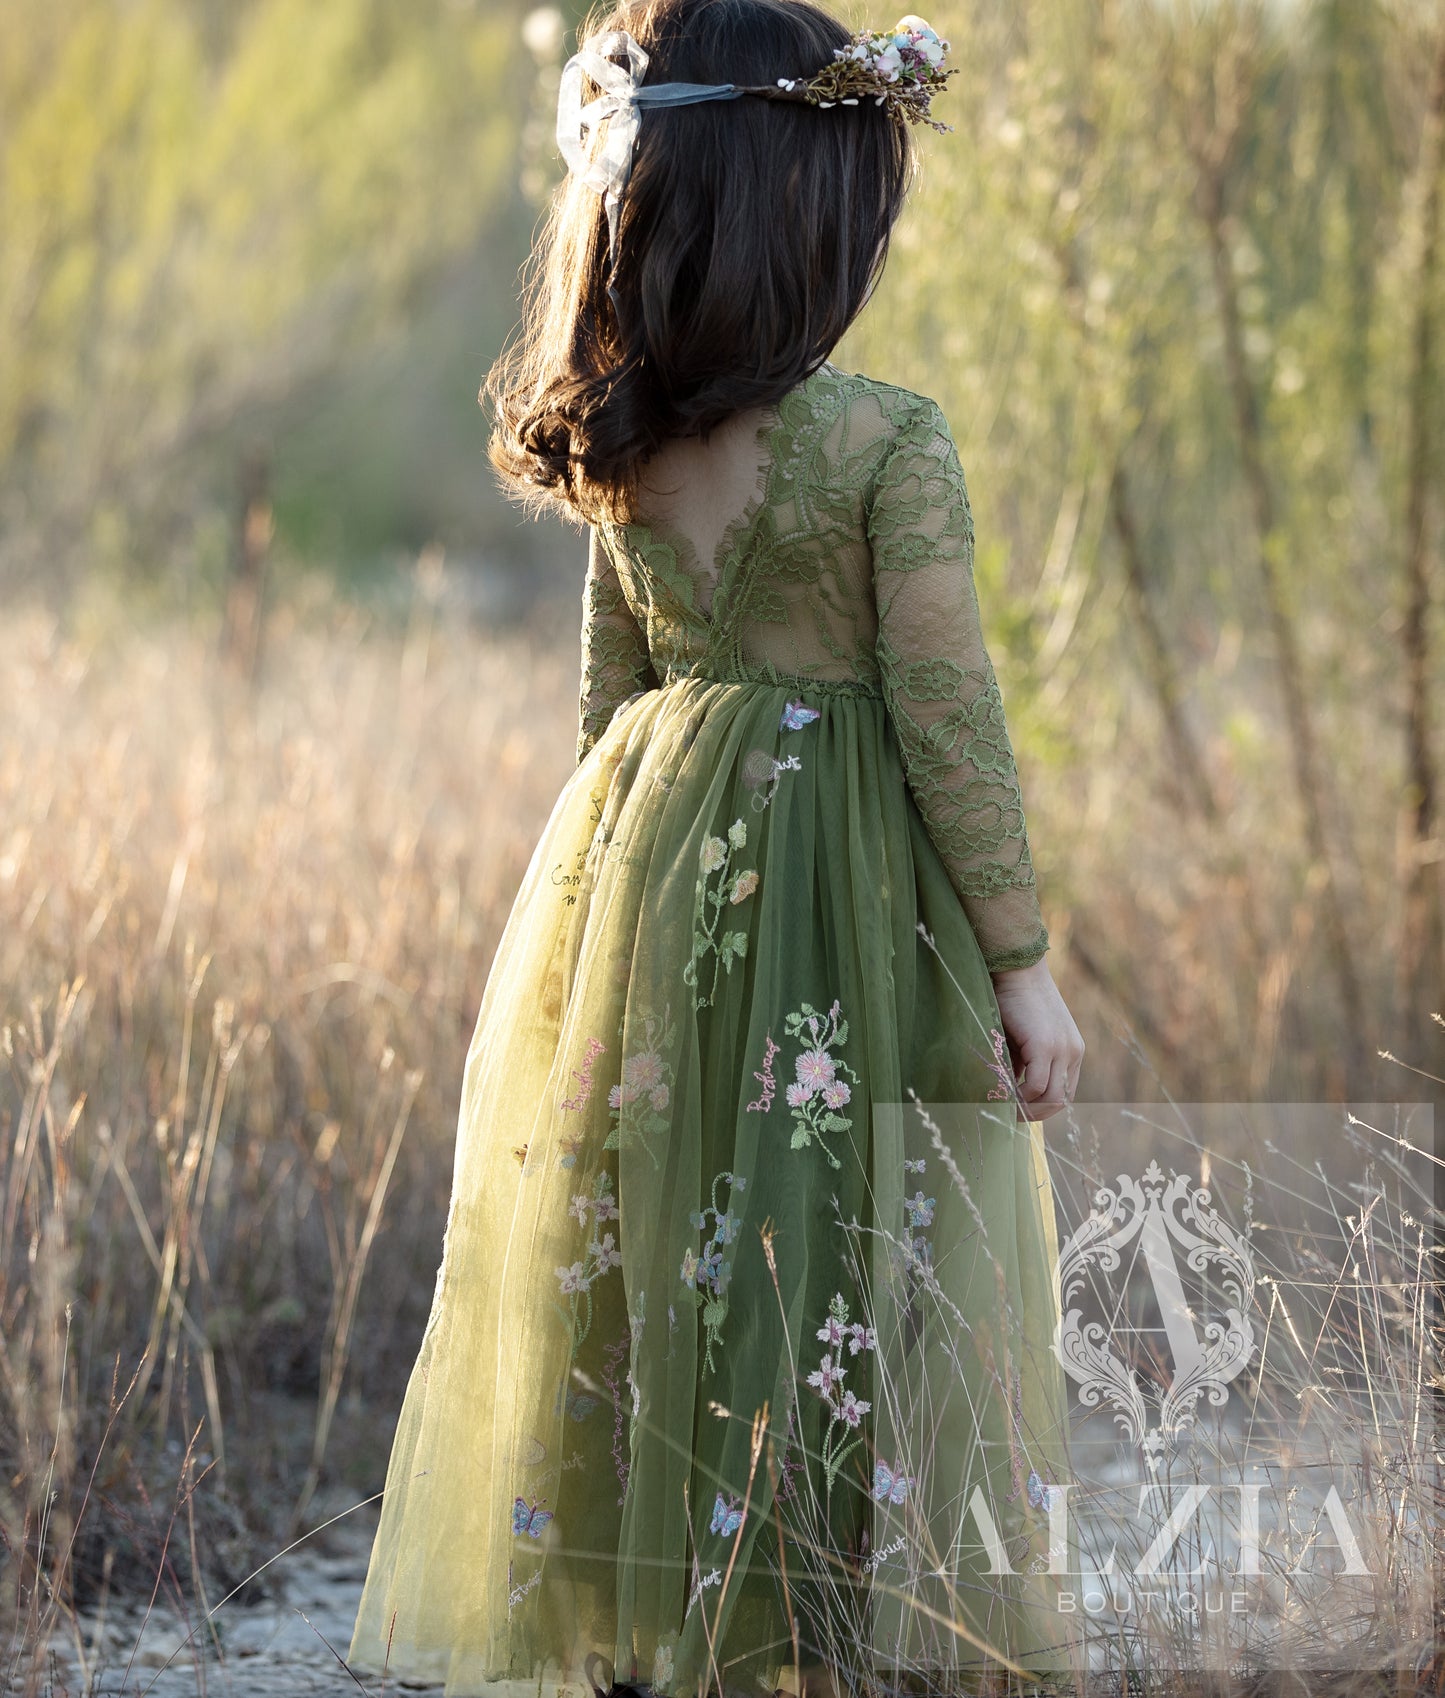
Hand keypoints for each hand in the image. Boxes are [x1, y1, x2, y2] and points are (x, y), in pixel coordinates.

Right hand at [989, 956, 1083, 1120]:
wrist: (1016, 969)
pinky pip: (1036, 1085)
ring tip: (1005, 1108)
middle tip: (1011, 1116)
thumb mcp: (1025, 1037)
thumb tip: (1012, 1088)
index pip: (1065, 1093)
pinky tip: (1004, 1092)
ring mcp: (1061, 1049)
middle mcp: (1072, 1052)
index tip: (1019, 1110)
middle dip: (1036, 1114)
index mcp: (1072, 1051)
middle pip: (1061, 1101)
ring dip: (1027, 1108)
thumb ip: (1025, 1062)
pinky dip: (1020, 1095)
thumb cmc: (1014, 999)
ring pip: (1051, 1098)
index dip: (1043, 1107)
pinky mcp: (1045, 1045)